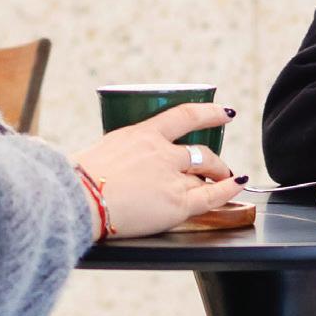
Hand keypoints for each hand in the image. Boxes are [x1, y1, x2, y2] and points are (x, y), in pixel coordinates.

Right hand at [70, 103, 241, 238]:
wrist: (77, 200)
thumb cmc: (79, 179)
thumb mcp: (105, 149)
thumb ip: (127, 151)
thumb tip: (127, 161)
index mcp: (142, 134)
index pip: (185, 116)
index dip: (210, 112)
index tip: (224, 112)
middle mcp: (162, 153)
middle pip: (200, 152)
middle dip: (214, 160)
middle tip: (218, 166)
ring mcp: (171, 178)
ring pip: (205, 174)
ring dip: (218, 177)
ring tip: (223, 181)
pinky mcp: (176, 204)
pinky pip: (212, 196)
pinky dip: (228, 189)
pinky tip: (237, 184)